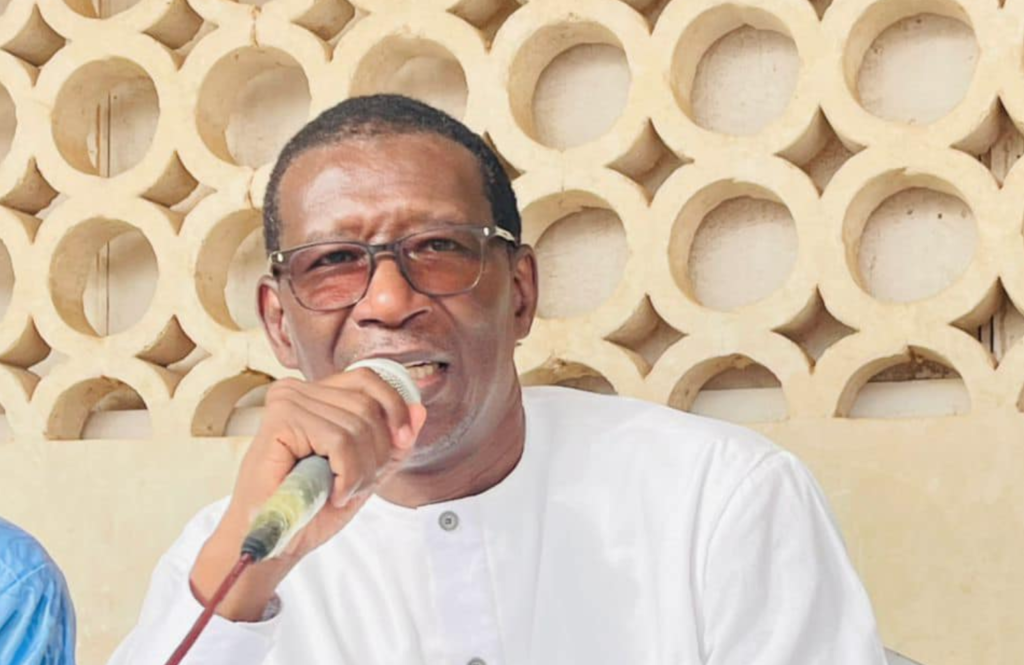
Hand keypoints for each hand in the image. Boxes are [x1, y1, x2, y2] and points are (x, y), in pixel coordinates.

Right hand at [189, 368, 426, 620]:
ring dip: (361, 470)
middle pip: (368, 406)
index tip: (402, 442)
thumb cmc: (312, 506)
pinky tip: (333, 491)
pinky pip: (339, 441)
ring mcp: (288, 401)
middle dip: (376, 454)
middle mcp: (299, 389)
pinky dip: (348, 474)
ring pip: (357, 426)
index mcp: (317, 393)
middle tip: (358, 485)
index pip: (369, 380)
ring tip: (342, 491)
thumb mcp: (366, 469)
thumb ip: (392, 441)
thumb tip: (420, 410)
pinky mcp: (281, 419)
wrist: (276, 540)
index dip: (394, 410)